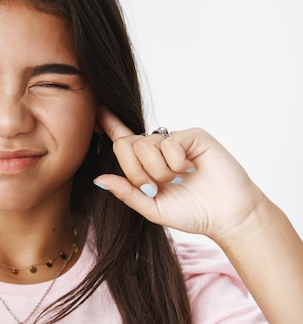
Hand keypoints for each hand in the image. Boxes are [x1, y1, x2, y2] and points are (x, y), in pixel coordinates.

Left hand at [94, 105, 266, 239]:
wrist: (227, 216)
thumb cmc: (192, 212)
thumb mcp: (152, 208)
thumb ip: (126, 194)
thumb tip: (99, 179)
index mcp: (144, 164)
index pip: (121, 139)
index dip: (108, 123)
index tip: (97, 108)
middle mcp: (157, 149)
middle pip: (126, 144)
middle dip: (134, 171)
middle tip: (154, 188)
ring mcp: (174, 141)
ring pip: (145, 145)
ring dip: (158, 170)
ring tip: (178, 180)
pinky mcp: (193, 136)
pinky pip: (169, 143)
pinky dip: (175, 163)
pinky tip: (190, 169)